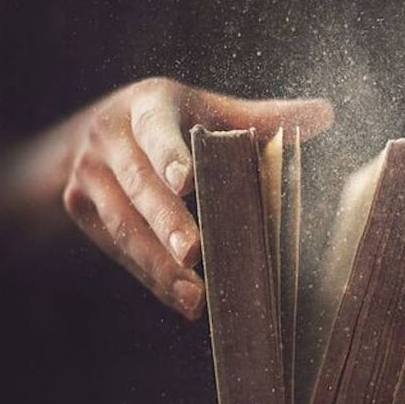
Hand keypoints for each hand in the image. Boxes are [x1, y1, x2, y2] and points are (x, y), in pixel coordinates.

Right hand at [59, 78, 332, 318]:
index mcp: (146, 105)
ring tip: (193, 296)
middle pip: (138, 184)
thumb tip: (325, 113)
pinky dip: (149, 275)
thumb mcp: (207, 110)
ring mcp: (89, 174)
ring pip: (123, 224)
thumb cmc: (171, 122)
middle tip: (194, 252)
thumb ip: (260, 118)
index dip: (170, 155)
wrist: (95, 132)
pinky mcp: (80, 207)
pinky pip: (116, 248)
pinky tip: (179, 298)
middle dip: (165, 222)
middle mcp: (110, 136)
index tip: (186, 182)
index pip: (156, 129)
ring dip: (158, 264)